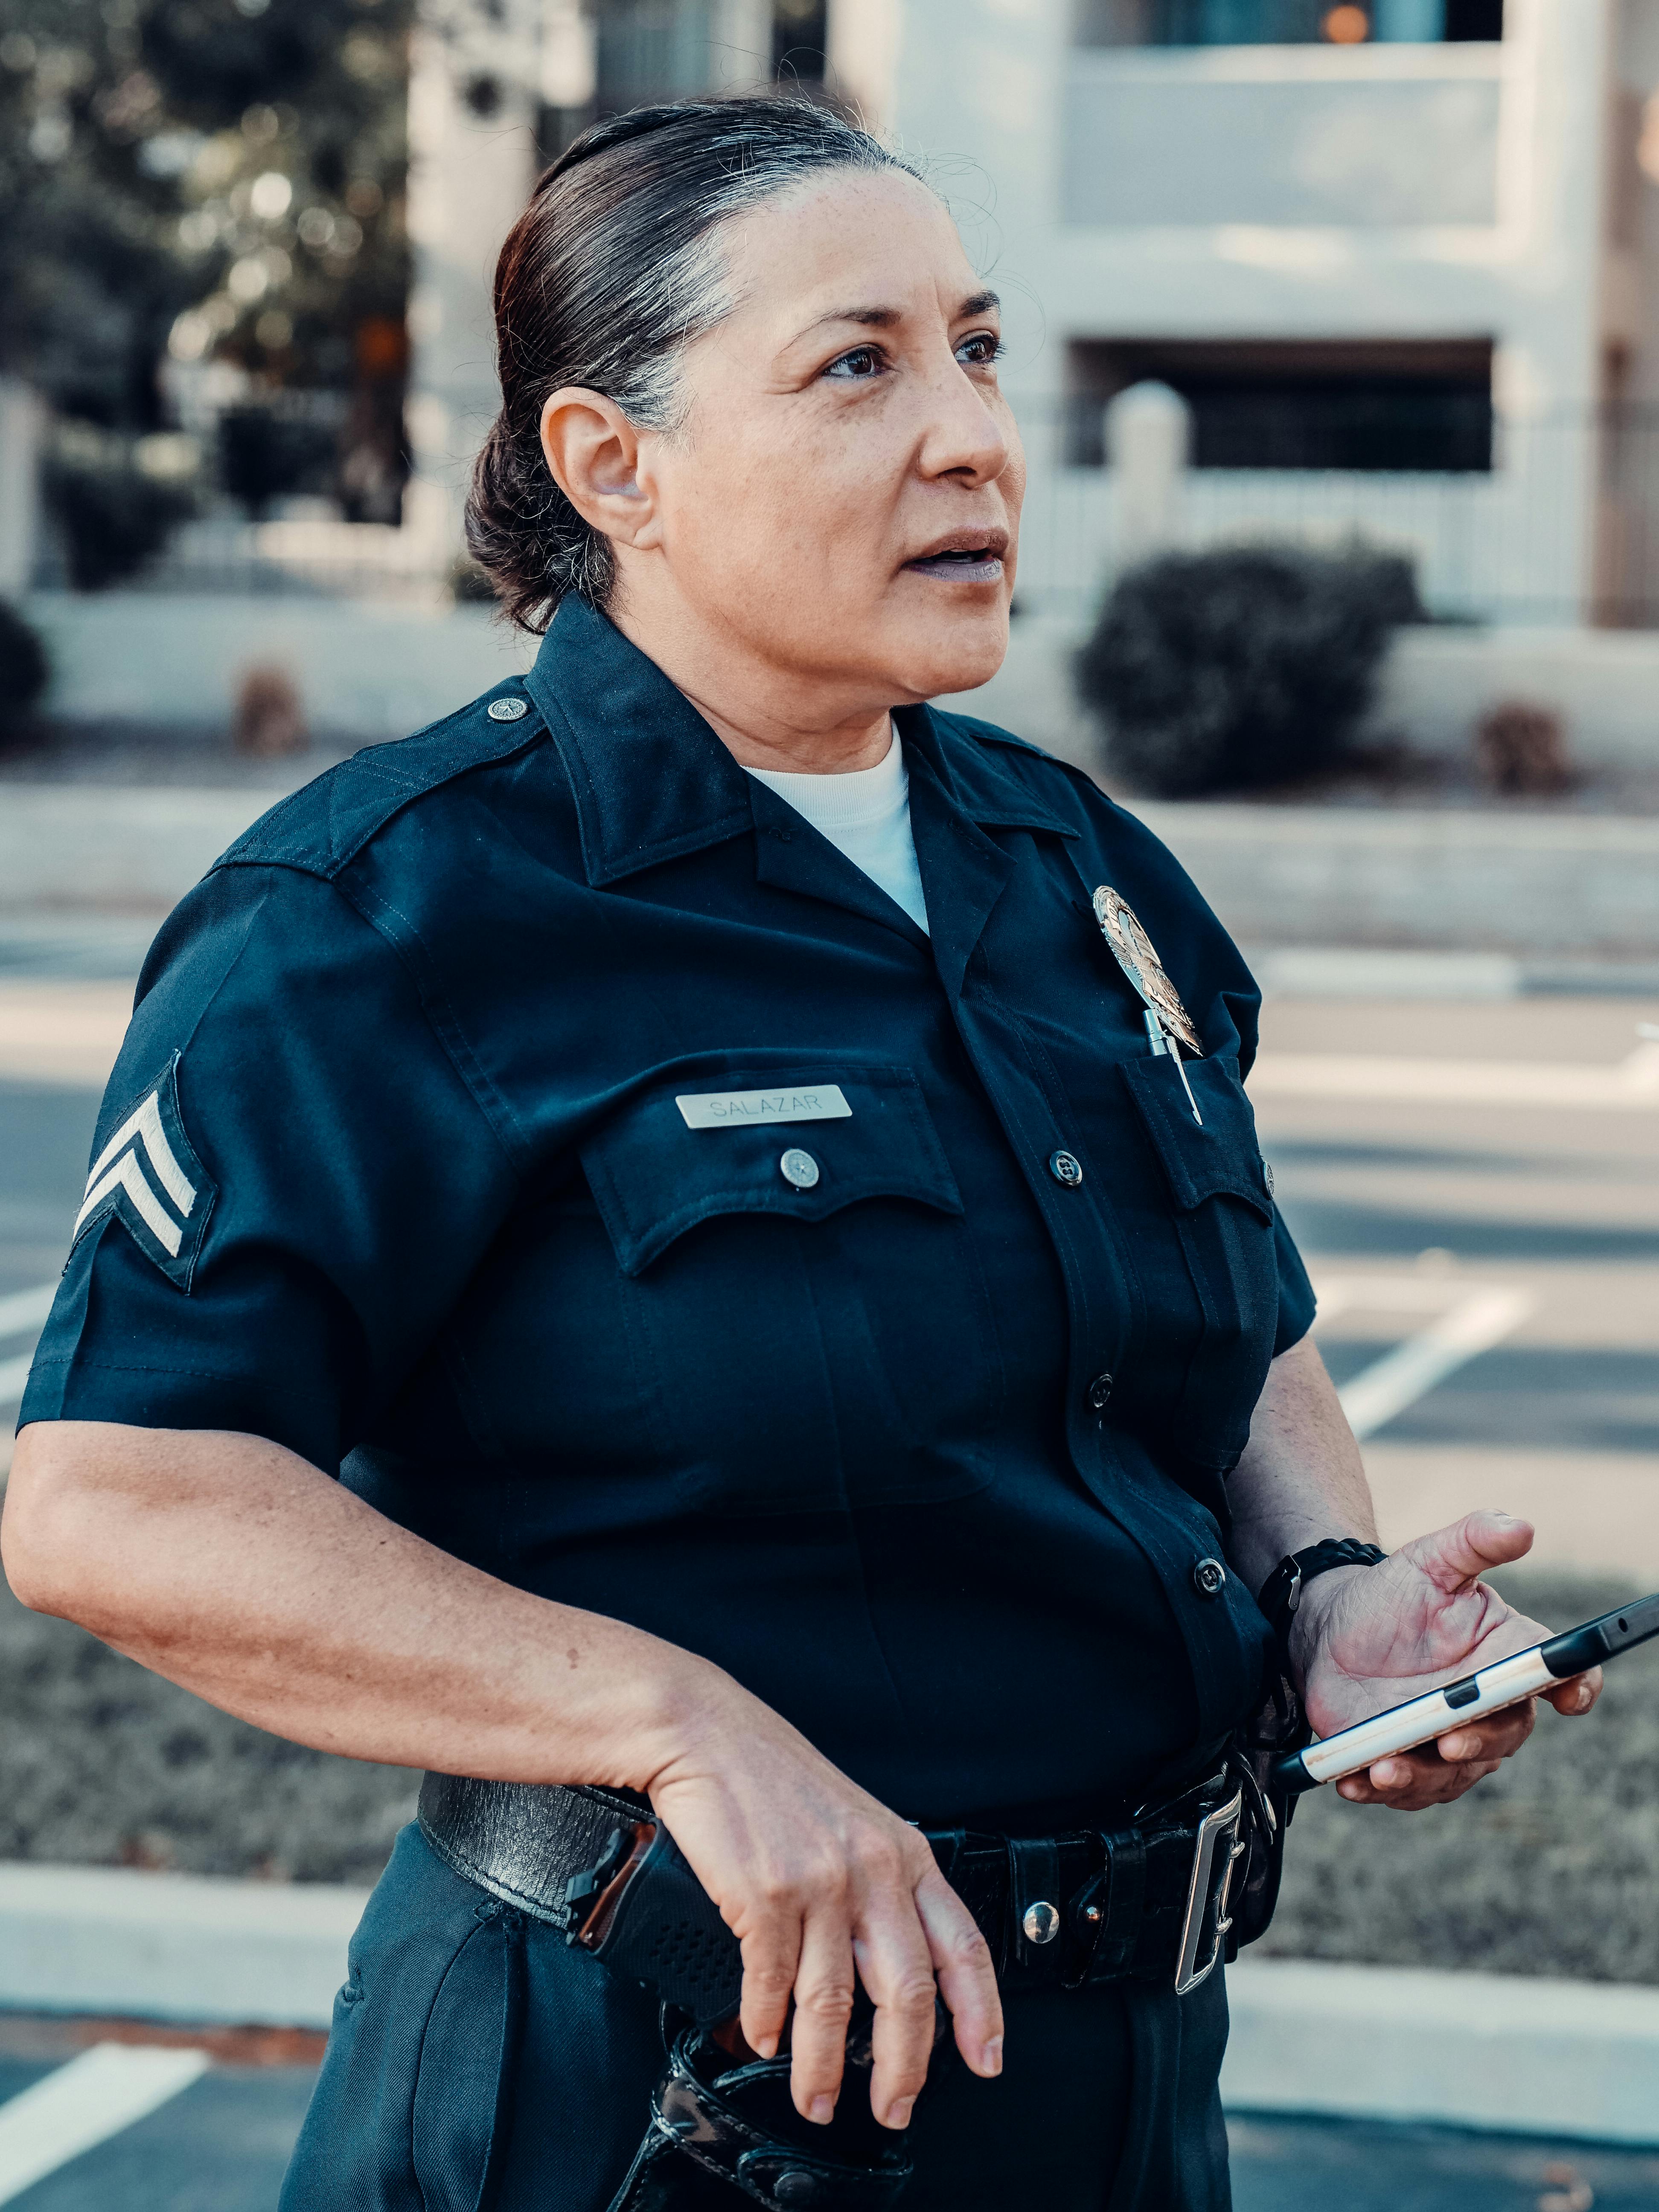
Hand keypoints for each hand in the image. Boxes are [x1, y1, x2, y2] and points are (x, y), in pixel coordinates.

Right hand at [640, 1674, 1002, 2131]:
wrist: (705, 1733)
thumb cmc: (773, 1775)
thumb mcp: (853, 1822)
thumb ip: (878, 1883)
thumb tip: (886, 1964)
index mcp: (903, 1852)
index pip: (962, 1944)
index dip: (979, 2011)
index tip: (985, 2059)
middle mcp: (871, 1869)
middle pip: (906, 1992)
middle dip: (904, 2068)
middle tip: (894, 2108)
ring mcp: (819, 1882)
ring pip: (833, 2003)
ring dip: (822, 2065)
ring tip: (815, 2097)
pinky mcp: (764, 1894)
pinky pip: (771, 1983)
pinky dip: (765, 2023)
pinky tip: (763, 2037)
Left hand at [1290, 1509, 1600, 1810]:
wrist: (1333, 1628)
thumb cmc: (1393, 1595)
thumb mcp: (1432, 1560)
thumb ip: (1475, 1541)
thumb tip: (1520, 1526)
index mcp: (1508, 1659)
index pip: (1562, 1676)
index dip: (1576, 1686)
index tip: (1571, 1694)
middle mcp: (1487, 1708)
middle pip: (1504, 1735)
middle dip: (1480, 1741)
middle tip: (1450, 1739)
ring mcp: (1447, 1742)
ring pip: (1451, 1774)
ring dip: (1420, 1776)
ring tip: (1385, 1766)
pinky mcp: (1403, 1762)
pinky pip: (1402, 1789)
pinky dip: (1378, 1789)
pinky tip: (1353, 1780)